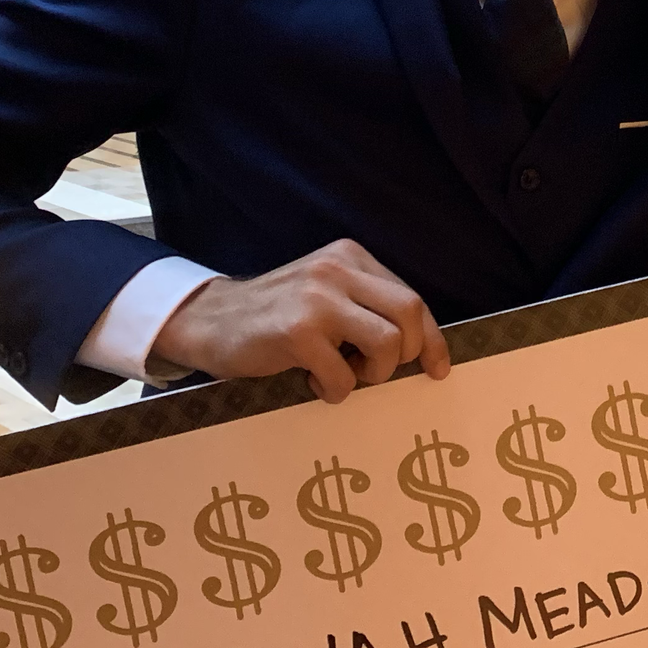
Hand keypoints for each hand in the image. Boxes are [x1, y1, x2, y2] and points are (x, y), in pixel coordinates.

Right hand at [154, 239, 450, 400]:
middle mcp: (337, 269)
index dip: (433, 338)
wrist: (208, 320)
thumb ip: (364, 306)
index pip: (412, 298)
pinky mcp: (297, 332)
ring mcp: (317, 299)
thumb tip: (417, 346)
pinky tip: (312, 380)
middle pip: (410, 313)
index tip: (439, 368)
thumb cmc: (274, 317)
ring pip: (387, 342)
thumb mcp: (324, 294)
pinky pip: (344, 375)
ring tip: (343, 374)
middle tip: (379, 372)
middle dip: (408, 354)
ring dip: (373, 373)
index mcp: (350, 257)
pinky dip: (335, 390)